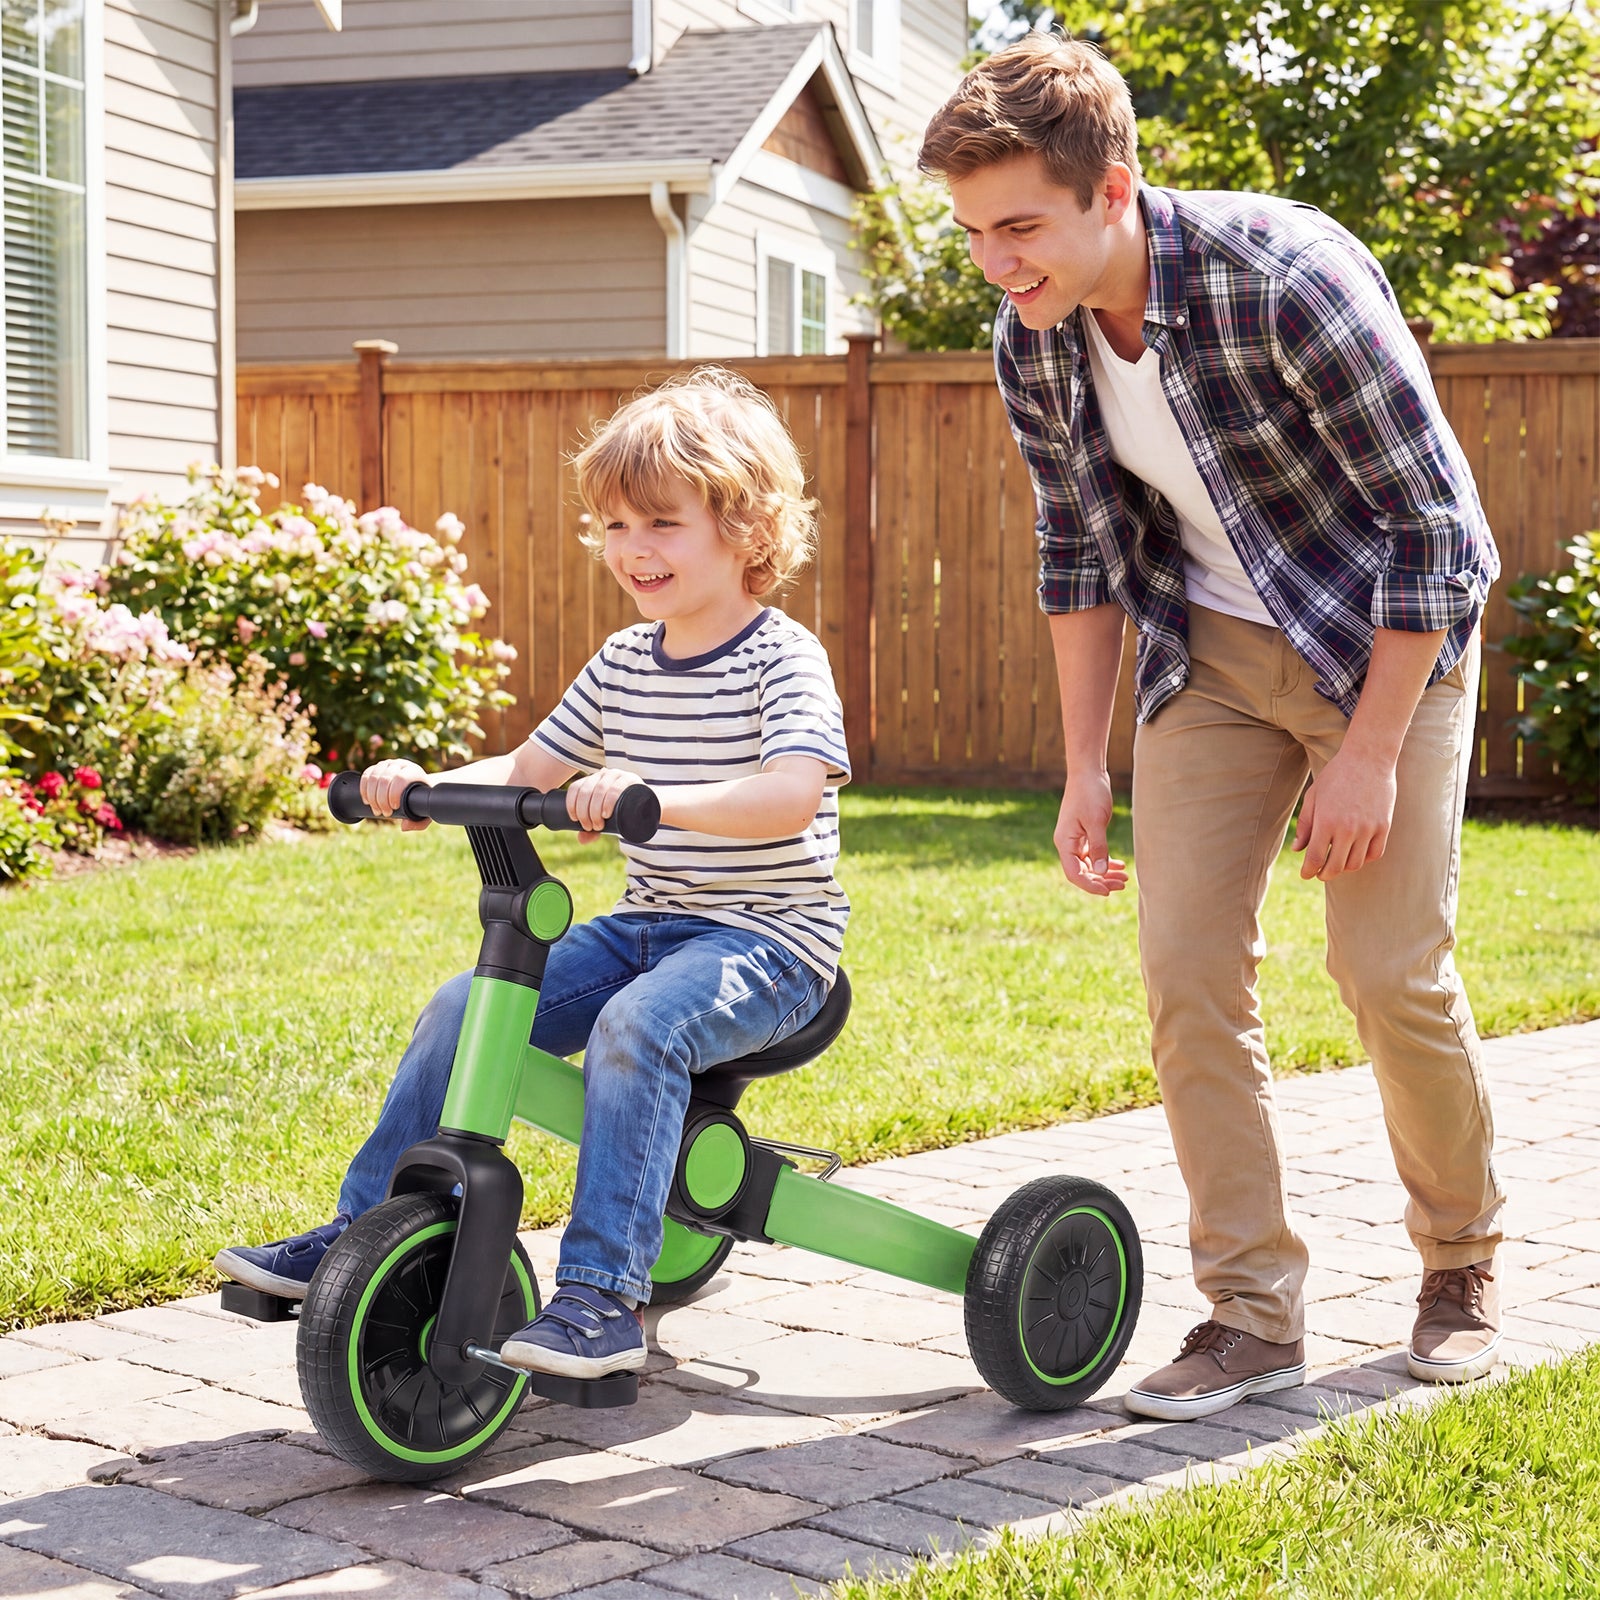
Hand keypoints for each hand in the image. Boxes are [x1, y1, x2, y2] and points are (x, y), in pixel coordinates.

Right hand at [360, 758, 430, 831]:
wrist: (417, 786)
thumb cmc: (421, 799)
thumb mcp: (424, 812)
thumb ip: (418, 823)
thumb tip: (404, 826)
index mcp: (414, 771)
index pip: (400, 778)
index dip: (394, 793)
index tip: (394, 807)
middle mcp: (400, 765)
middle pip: (384, 779)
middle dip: (381, 799)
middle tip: (385, 813)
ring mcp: (388, 764)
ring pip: (373, 777)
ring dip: (372, 796)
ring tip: (376, 810)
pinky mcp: (377, 767)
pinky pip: (366, 775)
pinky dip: (364, 789)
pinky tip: (367, 801)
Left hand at [566, 767, 641, 841]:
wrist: (648, 805)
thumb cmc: (622, 812)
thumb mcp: (605, 820)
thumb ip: (592, 830)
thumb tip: (581, 840)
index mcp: (592, 780)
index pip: (576, 788)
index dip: (571, 803)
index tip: (574, 819)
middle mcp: (602, 775)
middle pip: (585, 791)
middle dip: (584, 812)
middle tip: (590, 827)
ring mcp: (616, 774)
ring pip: (598, 790)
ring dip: (594, 810)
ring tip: (599, 825)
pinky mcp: (630, 778)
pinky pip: (615, 788)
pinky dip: (608, 802)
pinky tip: (606, 813)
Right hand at [1054, 772, 1128, 896]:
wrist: (1088, 773)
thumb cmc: (1090, 793)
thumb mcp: (1096, 821)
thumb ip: (1099, 847)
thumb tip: (1101, 872)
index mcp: (1064, 842)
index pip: (1074, 873)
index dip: (1090, 885)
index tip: (1108, 891)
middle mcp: (1067, 844)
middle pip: (1082, 872)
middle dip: (1101, 881)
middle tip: (1122, 885)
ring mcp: (1075, 840)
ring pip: (1089, 865)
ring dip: (1105, 873)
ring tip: (1125, 879)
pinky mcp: (1084, 835)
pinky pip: (1093, 855)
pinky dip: (1105, 861)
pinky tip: (1120, 864)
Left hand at [1292, 744, 1396, 880]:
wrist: (1368, 758)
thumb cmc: (1336, 776)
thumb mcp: (1313, 797)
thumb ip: (1305, 825)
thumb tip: (1297, 849)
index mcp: (1326, 822)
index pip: (1316, 858)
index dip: (1309, 870)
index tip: (1305, 874)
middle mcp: (1348, 829)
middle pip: (1335, 866)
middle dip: (1324, 874)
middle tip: (1319, 873)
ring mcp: (1369, 829)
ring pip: (1355, 864)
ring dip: (1344, 867)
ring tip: (1336, 862)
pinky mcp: (1384, 826)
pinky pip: (1374, 854)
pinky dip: (1364, 859)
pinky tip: (1355, 854)